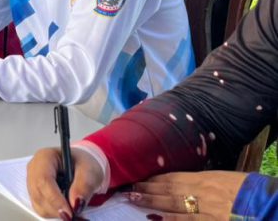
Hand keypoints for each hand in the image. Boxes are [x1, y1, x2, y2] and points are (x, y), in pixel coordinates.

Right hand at [27, 147, 104, 218]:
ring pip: (40, 205)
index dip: (55, 198)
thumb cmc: (83, 164)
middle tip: (75, 215)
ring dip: (57, 212)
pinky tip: (68, 209)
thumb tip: (75, 203)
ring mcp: (32, 183)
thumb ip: (84, 186)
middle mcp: (34, 169)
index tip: (69, 212)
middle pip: (39, 194)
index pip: (43, 180)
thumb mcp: (90, 170)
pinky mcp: (36, 195)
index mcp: (45, 157)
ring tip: (75, 210)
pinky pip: (42, 210)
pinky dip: (56, 213)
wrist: (82, 168)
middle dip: (57, 208)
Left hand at [126, 171, 246, 219]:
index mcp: (206, 179)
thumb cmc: (251, 190)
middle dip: (148, 190)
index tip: (140, 179)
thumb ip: (206, 182)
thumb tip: (189, 183)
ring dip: (153, 203)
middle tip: (129, 190)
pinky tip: (159, 220)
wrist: (269, 205)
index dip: (155, 179)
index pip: (174, 178)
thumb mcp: (227, 180)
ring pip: (174, 205)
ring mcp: (206, 210)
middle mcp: (203, 192)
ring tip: (136, 201)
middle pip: (169, 190)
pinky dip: (173, 220)